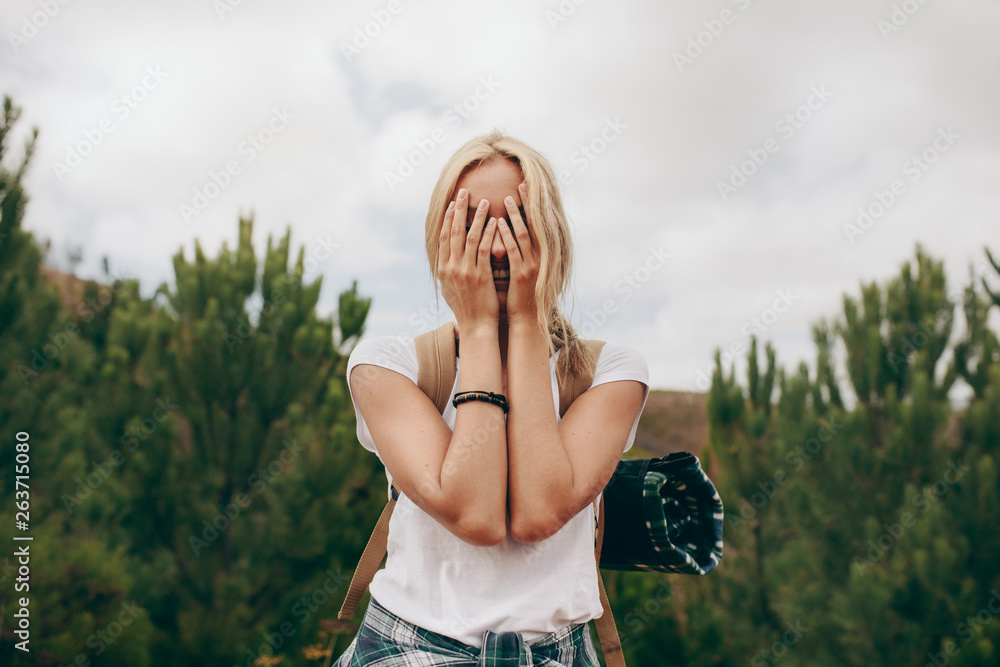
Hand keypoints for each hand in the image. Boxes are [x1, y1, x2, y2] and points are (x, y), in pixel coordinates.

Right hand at [437, 188, 499, 328]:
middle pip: (454, 232)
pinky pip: (485, 249)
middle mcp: (452, 267)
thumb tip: (444, 258)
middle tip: (464, 192)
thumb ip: (447, 271)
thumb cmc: (466, 309)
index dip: (447, 218)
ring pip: (470, 237)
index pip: (443, 237)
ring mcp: (466, 271)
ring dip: (477, 217)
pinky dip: (490, 234)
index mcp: (443, 269)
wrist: (476, 326)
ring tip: (484, 202)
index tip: (452, 203)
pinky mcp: (481, 275)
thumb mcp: (449, 289)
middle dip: (459, 210)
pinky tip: (495, 222)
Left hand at [497, 183, 539, 322]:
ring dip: (516, 215)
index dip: (532, 206)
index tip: (525, 188)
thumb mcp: (528, 272)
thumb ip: (524, 254)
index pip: (538, 224)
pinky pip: (513, 250)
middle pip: (535, 224)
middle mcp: (541, 258)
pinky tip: (499, 222)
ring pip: (524, 234)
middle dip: (528, 204)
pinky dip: (506, 235)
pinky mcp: (522, 274)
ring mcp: (532, 265)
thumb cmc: (523, 295)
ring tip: (508, 199)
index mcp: (542, 256)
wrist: (526, 319)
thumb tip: (518, 237)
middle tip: (521, 184)